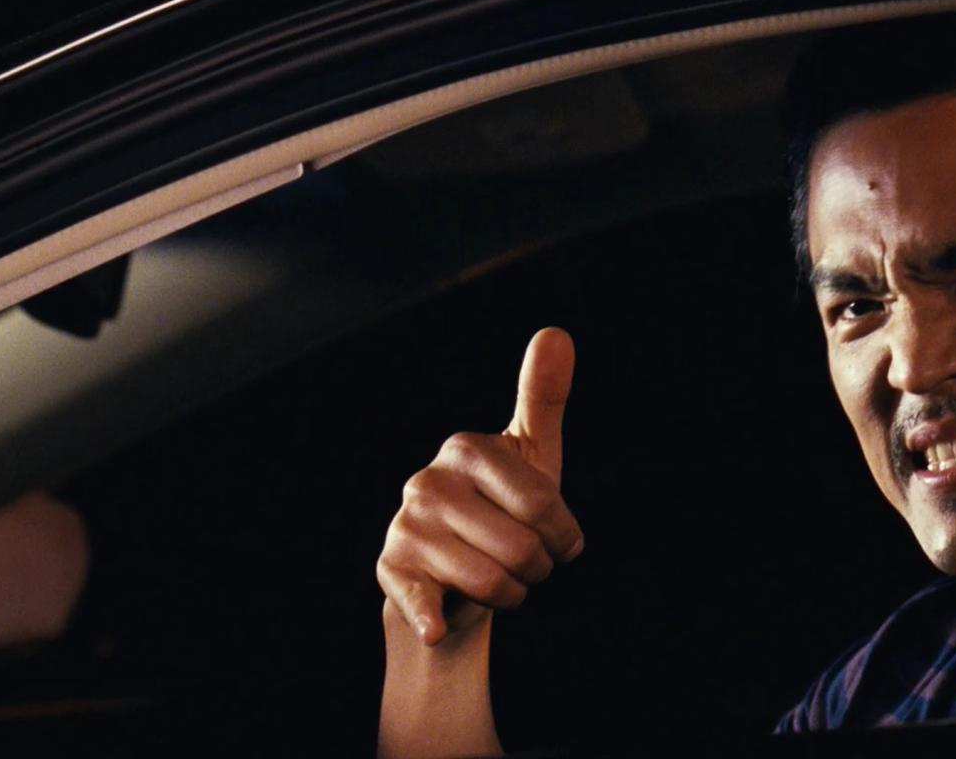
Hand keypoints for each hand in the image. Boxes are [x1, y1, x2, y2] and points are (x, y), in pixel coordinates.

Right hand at [377, 328, 581, 645]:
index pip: (543, 504)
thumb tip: (556, 331)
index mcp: (466, 449)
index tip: (561, 541)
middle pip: (522, 549)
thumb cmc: (503, 507)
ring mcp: (406, 527)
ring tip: (502, 581)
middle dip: (538, 569)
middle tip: (527, 564)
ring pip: (493, 584)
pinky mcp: (391, 571)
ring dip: (512, 595)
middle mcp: (427, 482)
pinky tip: (441, 624)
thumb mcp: (530, 453)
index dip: (564, 537)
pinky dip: (436, 618)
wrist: (454, 573)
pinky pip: (425, 602)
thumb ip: (543, 395)